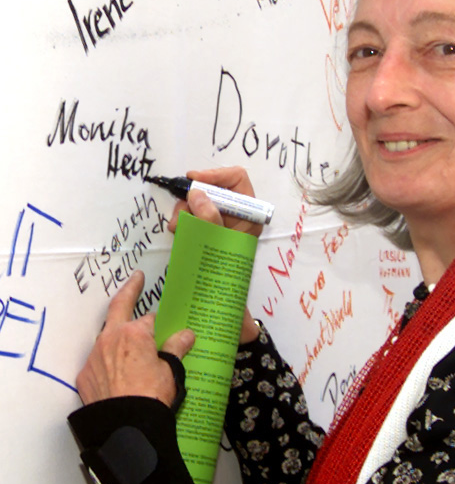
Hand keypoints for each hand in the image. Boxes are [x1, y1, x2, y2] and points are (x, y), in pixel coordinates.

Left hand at [76, 271, 194, 406]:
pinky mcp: (85, 376)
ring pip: (107, 338)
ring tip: (130, 348)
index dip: (159, 325)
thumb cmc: (151, 396)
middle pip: (119, 308)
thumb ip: (176, 348)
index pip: (149, 319)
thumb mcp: (171, 370)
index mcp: (135, 334)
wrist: (125, 426)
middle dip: (129, 291)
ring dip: (118, 337)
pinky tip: (118, 374)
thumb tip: (187, 335)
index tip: (167, 327)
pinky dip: (108, 363)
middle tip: (136, 279)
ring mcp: (95, 357)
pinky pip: (98, 362)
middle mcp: (111, 339)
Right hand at [166, 167, 261, 344]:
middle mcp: (234, 216)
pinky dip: (182, 219)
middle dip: (192, 197)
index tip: (194, 180)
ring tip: (176, 227)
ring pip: (197, 202)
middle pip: (212, 188)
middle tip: (180, 214)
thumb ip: (212, 219)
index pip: (237, 179)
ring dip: (184, 210)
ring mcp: (219, 223)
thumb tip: (198, 193)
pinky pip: (191, 216)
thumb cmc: (229, 280)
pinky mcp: (205, 232)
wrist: (223, 309)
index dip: (216, 174)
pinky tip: (177, 231)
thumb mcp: (221, 245)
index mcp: (248, 215)